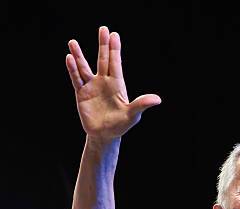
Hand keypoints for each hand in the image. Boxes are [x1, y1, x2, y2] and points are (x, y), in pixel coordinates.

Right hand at [65, 26, 160, 142]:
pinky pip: (76, 79)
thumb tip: (158, 99)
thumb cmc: (120, 126)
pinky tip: (69, 58)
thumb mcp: (133, 115)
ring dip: (79, 55)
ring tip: (73, 42)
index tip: (114, 34)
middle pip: (102, 60)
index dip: (114, 49)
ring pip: (84, 68)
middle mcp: (104, 82)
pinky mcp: (81, 94)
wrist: (105, 136)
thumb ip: (142, 104)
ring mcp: (92, 87)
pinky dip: (72, 70)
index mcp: (117, 85)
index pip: (115, 63)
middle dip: (103, 45)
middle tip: (103, 29)